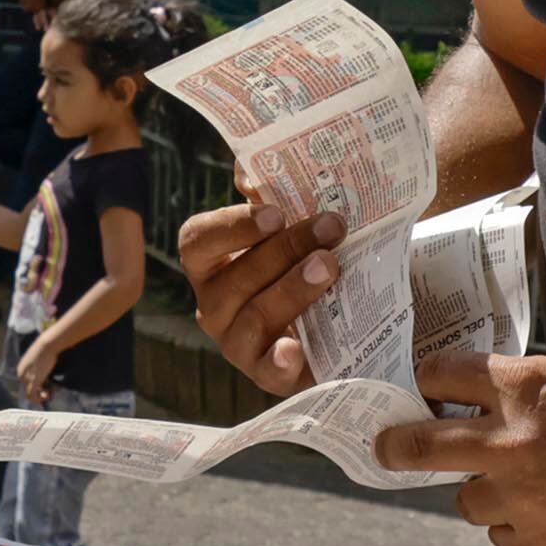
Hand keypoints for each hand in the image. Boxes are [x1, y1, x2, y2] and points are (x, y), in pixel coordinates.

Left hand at [13, 343, 59, 406]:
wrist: (47, 345)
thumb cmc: (46, 349)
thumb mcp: (39, 360)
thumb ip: (39, 369)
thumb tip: (45, 377)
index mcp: (21, 369)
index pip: (27, 383)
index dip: (38, 386)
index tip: (48, 385)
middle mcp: (21, 374)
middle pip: (28, 389)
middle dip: (40, 392)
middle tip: (51, 390)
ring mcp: (26, 378)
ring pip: (29, 395)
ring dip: (40, 397)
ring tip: (50, 394)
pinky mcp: (33, 381)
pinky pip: (32, 396)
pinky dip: (39, 399)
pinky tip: (48, 396)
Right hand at [179, 192, 341, 397]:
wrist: (347, 322)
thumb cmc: (307, 261)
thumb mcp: (294, 224)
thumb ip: (274, 193)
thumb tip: (253, 170)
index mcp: (212, 263)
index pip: (197, 241)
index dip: (232, 226)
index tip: (276, 213)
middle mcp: (216, 304)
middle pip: (234, 279)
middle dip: (284, 251)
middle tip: (330, 229)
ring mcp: (238, 342)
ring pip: (254, 317)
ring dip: (292, 289)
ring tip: (330, 267)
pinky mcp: (268, 374)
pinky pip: (267, 370)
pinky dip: (279, 359)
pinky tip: (296, 348)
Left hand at [377, 348, 545, 545]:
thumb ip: (525, 390)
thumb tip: (483, 402)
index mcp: (521, 391)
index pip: (441, 375)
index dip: (428, 380)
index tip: (423, 387)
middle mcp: (510, 446)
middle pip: (419, 447)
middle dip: (396, 446)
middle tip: (387, 448)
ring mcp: (525, 503)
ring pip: (468, 503)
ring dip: (483, 492)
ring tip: (517, 486)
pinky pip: (511, 538)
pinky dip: (522, 526)